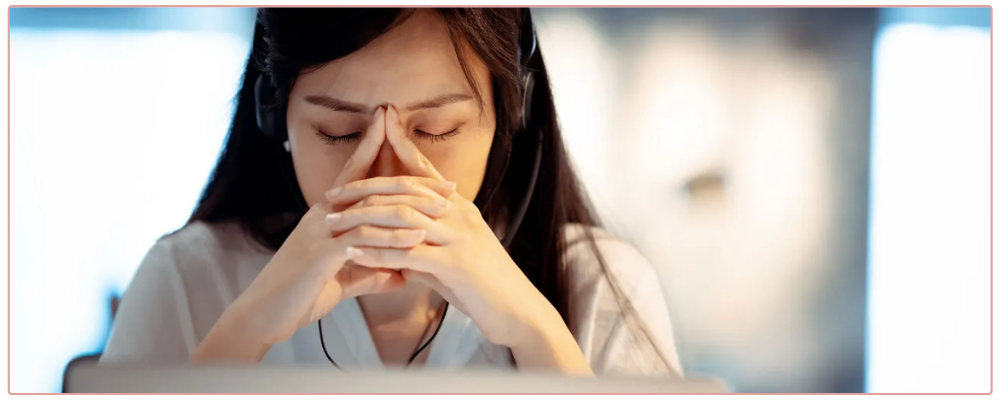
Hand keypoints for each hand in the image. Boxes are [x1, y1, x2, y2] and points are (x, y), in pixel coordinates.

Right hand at [191, 107, 455, 362]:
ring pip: (370, 211)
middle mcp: (323, 217)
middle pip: (371, 187)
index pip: (356, 176)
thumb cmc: (300, 294)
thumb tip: (403, 274)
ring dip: (409, 208)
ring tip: (442, 209)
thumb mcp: (342, 279)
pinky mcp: (319, 256)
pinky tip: (415, 239)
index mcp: (327, 216)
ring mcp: (319, 234)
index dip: (378, 153)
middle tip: (447, 184)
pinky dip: (390, 239)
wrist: (263, 315)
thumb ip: (372, 271)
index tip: (406, 139)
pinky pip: (361, 241)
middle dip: (411, 181)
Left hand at [325, 105, 555, 348]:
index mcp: (460, 208)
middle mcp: (460, 215)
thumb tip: (397, 253)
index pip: (425, 172)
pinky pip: (409, 253)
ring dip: (363, 219)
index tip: (376, 131)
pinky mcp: (457, 264)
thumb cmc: (485, 288)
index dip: (400, 148)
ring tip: (332, 223)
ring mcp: (460, 238)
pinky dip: (378, 252)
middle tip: (331, 195)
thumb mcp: (451, 261)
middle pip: (406, 189)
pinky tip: (354, 253)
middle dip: (365, 189)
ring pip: (404, 217)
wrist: (520, 312)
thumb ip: (424, 250)